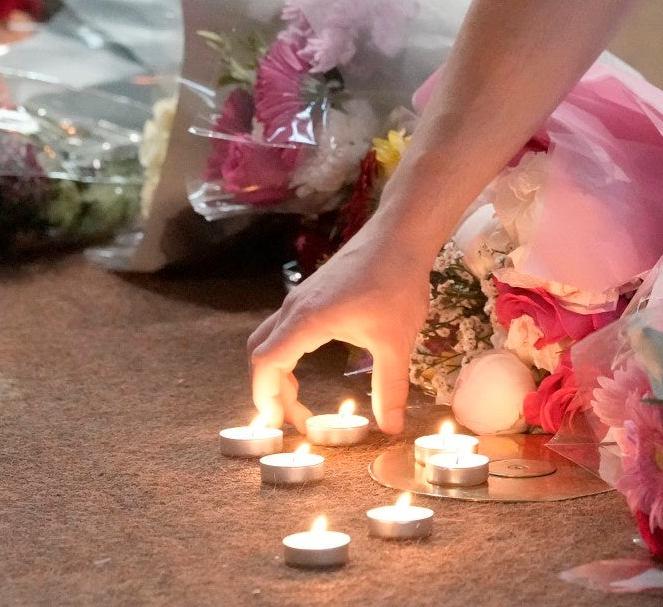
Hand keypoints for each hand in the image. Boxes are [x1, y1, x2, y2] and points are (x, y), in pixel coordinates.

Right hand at [247, 217, 434, 432]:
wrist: (401, 233)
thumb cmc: (397, 282)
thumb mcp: (396, 342)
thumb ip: (391, 387)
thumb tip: (391, 428)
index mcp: (307, 321)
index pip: (266, 363)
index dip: (265, 397)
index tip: (276, 424)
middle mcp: (295, 307)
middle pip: (261, 352)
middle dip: (269, 389)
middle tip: (291, 417)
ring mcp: (302, 296)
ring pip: (271, 338)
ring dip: (277, 369)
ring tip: (298, 398)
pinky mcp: (314, 290)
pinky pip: (285, 326)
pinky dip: (286, 351)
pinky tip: (310, 362)